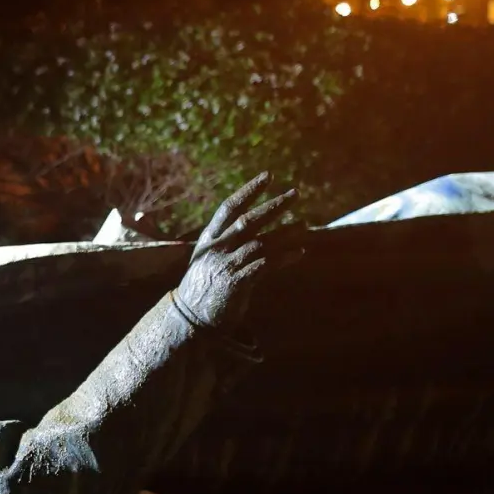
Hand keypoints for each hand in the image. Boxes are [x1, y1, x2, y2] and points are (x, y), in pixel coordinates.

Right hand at [173, 172, 301, 333]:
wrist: (189, 316)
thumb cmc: (202, 286)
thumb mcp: (209, 258)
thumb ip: (229, 243)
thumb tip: (254, 230)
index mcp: (209, 238)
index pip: (230, 207)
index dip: (249, 191)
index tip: (267, 176)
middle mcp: (216, 247)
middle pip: (248, 220)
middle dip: (273, 206)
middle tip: (294, 194)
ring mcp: (225, 264)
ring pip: (260, 242)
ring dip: (285, 234)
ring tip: (304, 226)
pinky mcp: (236, 282)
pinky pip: (265, 265)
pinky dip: (284, 258)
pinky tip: (299, 253)